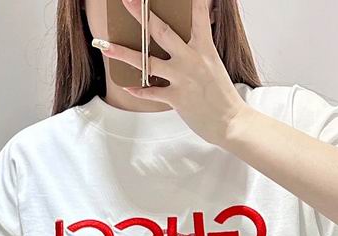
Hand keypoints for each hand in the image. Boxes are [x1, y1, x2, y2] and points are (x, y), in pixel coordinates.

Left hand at [101, 0, 251, 144]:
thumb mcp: (215, 65)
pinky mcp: (176, 98)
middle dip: (142, 14)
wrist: (231, 122)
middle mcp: (191, 60)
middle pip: (161, 32)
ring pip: (146, 62)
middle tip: (127, 1)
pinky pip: (151, 93)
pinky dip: (138, 90)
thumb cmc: (222, 95)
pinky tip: (127, 87)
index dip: (193, 1)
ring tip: (106, 46)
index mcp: (204, 49)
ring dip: (123, 53)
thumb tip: (190, 40)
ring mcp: (182, 78)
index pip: (198, 17)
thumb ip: (200, 50)